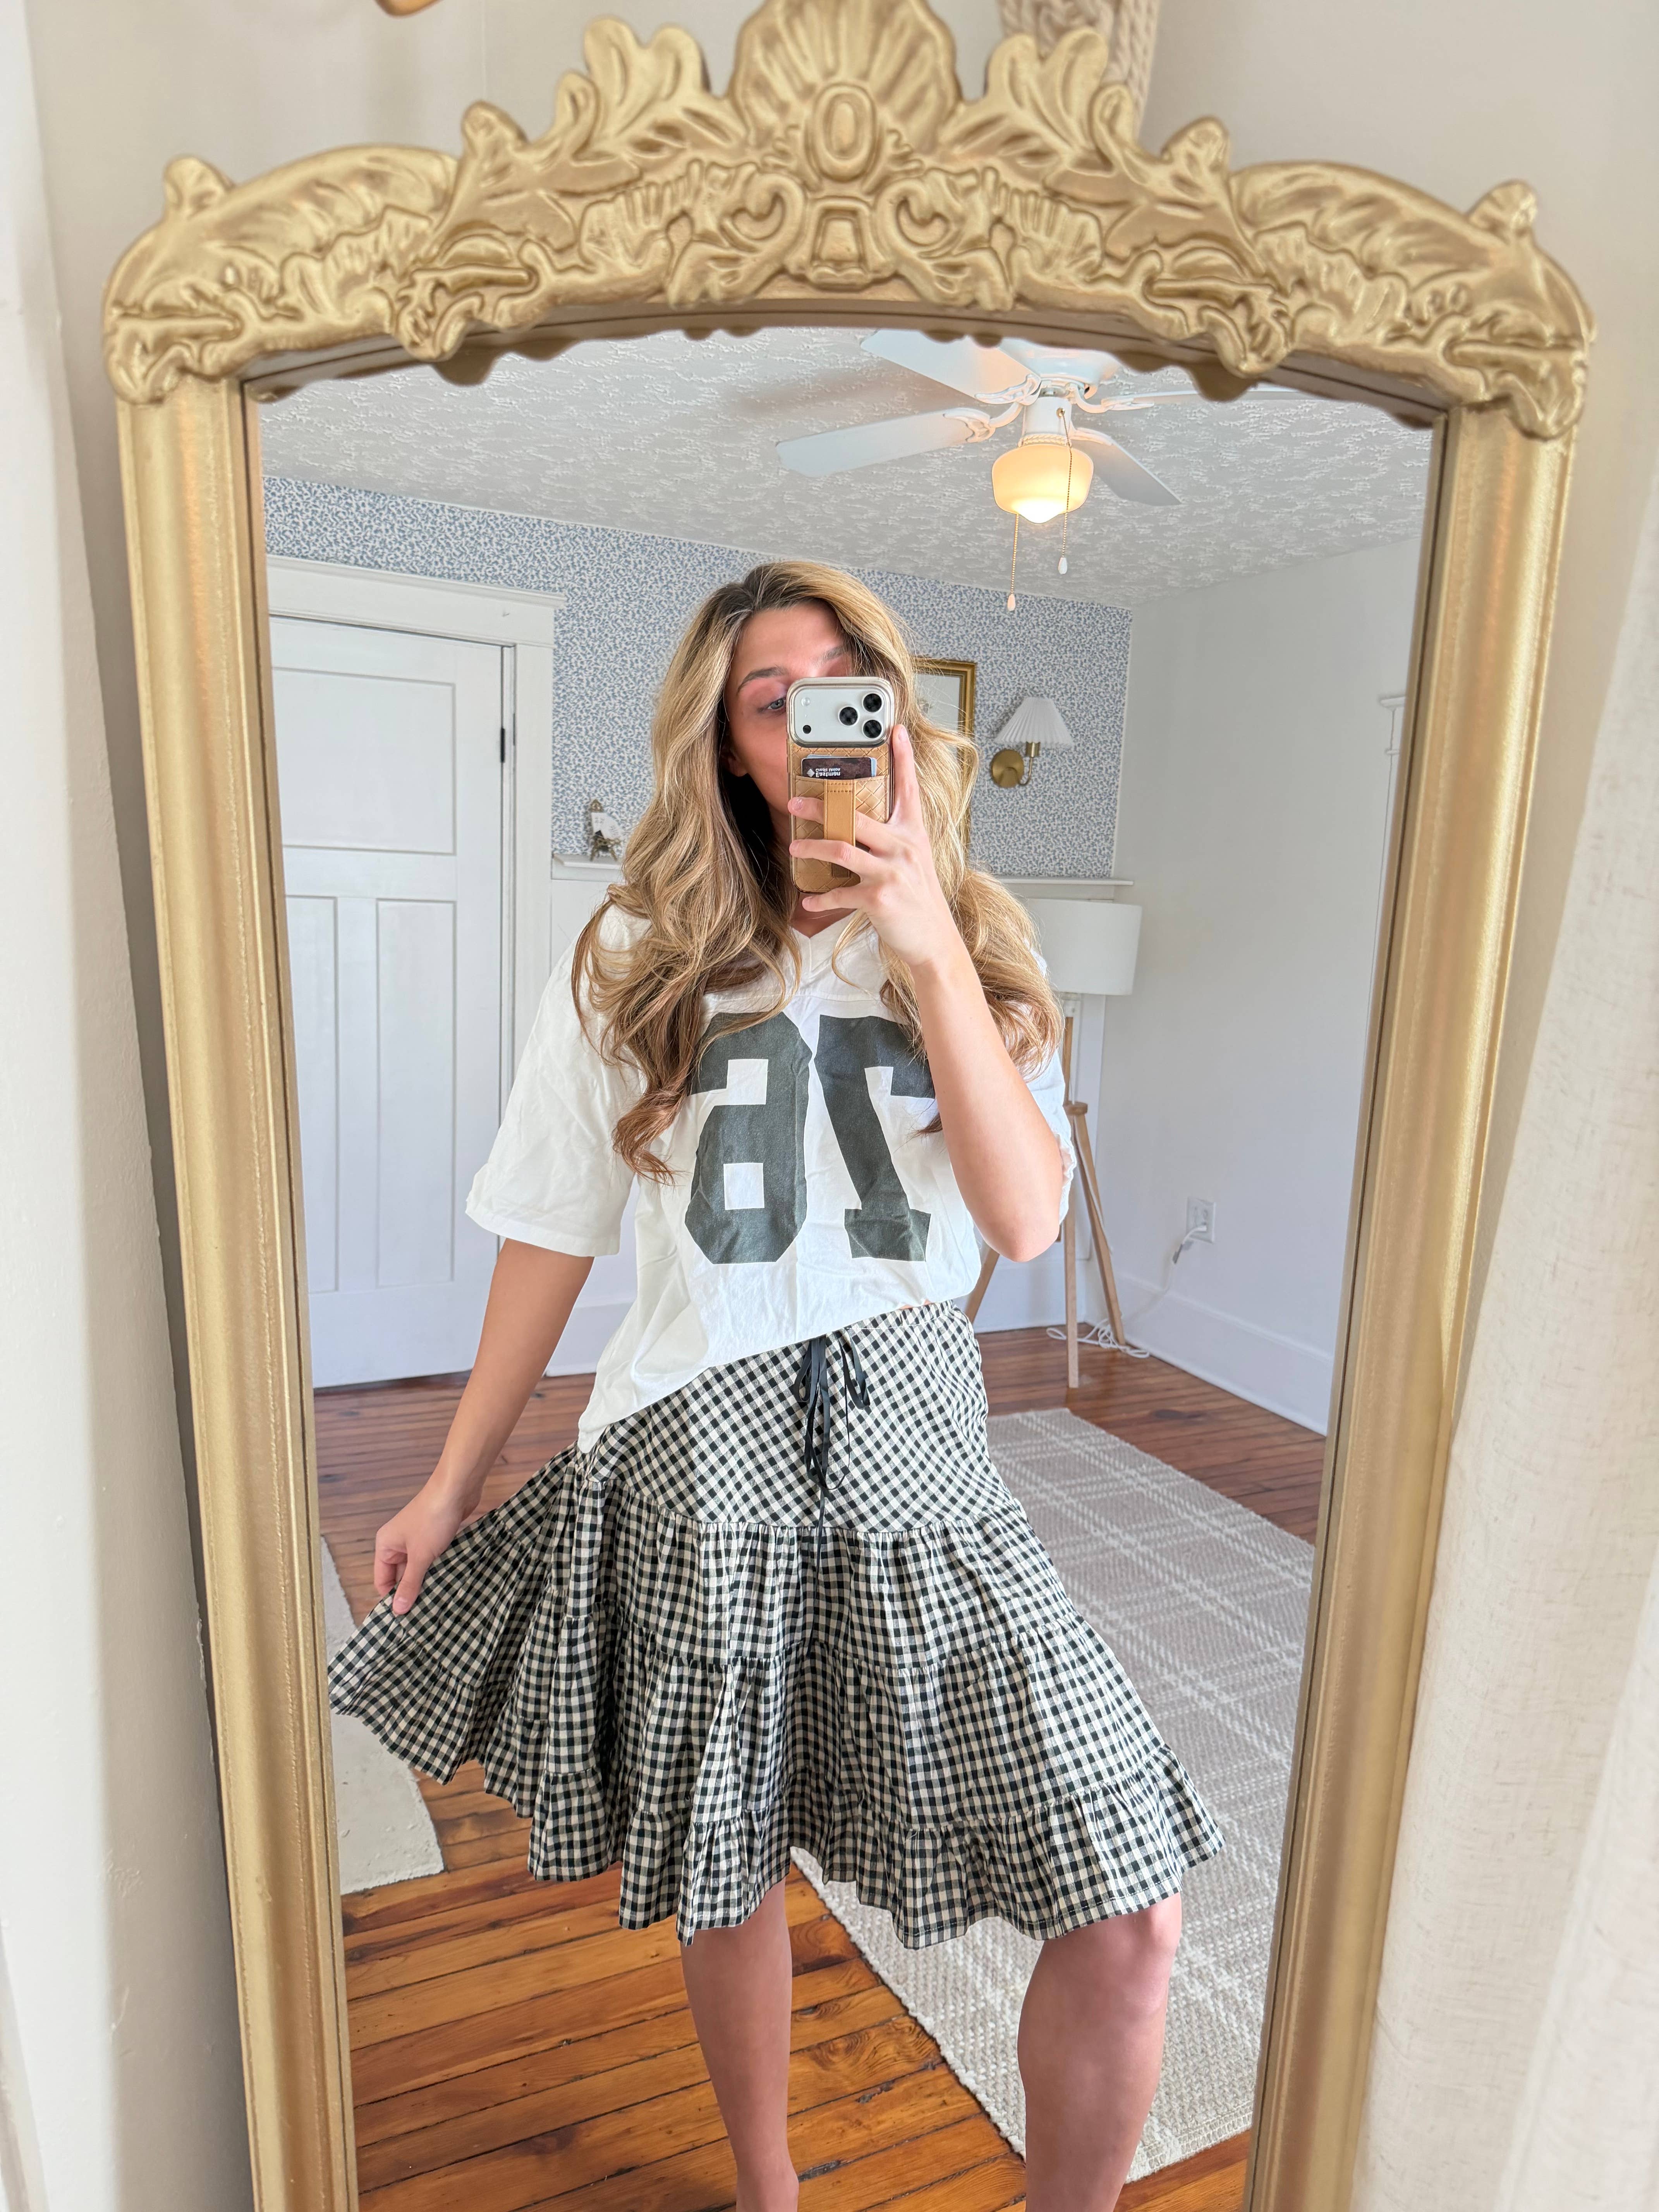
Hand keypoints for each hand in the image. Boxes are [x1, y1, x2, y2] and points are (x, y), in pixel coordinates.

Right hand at [373, 1482, 470, 1616]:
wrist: (456, 1489)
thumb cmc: (433, 1519)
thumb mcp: (420, 1556)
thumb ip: (410, 1583)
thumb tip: (398, 1610)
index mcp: (385, 1545)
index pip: (382, 1580)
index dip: (391, 1598)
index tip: (405, 1618)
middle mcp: (398, 1543)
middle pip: (400, 1576)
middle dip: (412, 1592)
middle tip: (424, 1615)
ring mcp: (416, 1540)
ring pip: (418, 1569)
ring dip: (427, 1582)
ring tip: (437, 1604)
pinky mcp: (434, 1537)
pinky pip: (432, 1560)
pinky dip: (438, 1571)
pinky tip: (447, 1584)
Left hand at [787, 726, 964, 971]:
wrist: (933, 939)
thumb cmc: (919, 899)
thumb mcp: (915, 861)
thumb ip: (894, 839)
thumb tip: (861, 824)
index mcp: (913, 834)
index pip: (909, 789)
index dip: (903, 758)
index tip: (895, 730)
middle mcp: (904, 848)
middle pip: (856, 817)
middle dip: (821, 807)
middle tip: (795, 801)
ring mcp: (892, 873)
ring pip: (842, 850)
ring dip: (813, 847)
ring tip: (796, 845)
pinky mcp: (879, 899)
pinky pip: (840, 893)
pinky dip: (820, 897)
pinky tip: (808, 899)